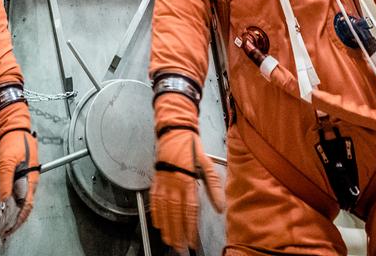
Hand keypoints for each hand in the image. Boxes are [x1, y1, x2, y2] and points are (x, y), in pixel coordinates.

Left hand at [0, 125, 38, 236]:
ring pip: (21, 198)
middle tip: (6, 227)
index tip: (11, 227)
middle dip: (16, 217)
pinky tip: (5, 204)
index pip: (28, 204)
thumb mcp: (7, 162)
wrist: (11, 126)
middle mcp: (30, 178)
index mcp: (31, 177)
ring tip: (5, 220)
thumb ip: (6, 181)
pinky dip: (11, 199)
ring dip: (13, 209)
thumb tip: (5, 199)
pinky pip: (16, 189)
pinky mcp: (18, 171)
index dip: (20, 218)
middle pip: (25, 204)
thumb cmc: (13, 140)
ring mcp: (24, 175)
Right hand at [150, 129, 223, 253]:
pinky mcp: (156, 180)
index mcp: (187, 180)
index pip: (189, 210)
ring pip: (163, 209)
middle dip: (177, 232)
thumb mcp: (207, 164)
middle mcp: (173, 183)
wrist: (174, 131)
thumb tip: (221, 207)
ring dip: (166, 227)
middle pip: (175, 213)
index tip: (191, 240)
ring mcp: (163, 182)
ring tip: (169, 240)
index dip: (190, 227)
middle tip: (179, 246)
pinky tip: (158, 223)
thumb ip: (214, 187)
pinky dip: (155, 213)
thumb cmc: (192, 147)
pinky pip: (154, 200)